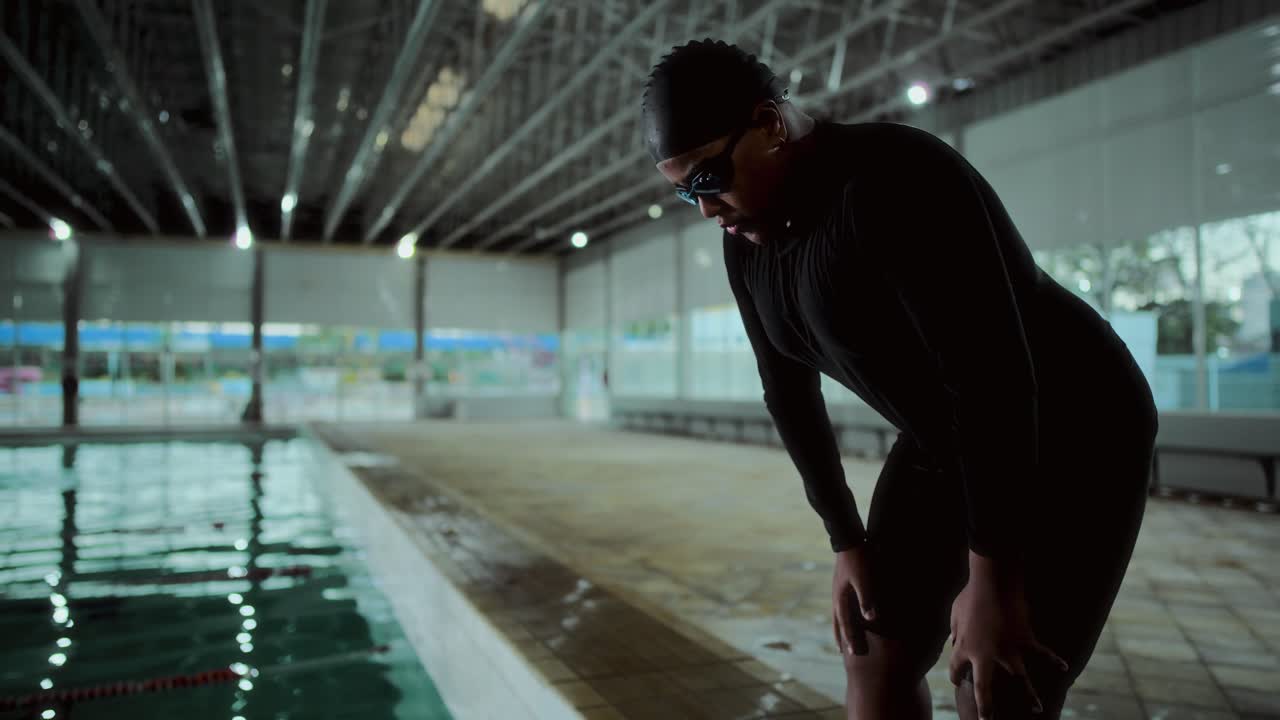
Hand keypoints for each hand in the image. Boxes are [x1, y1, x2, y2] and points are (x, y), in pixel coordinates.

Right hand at [832, 542, 875, 656]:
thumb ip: (866, 599)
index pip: (845, 624)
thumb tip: (870, 618)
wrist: (849, 538)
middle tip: (842, 651)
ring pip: (838, 614)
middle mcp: (837, 596)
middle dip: (841, 637)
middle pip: (838, 622)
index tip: (851, 653)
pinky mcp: (842, 583)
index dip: (849, 639)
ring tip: (841, 636)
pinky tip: (848, 614)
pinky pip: (842, 605)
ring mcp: (838, 589)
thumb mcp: (864, 579)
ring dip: (840, 627)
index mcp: (841, 598)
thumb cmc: (859, 559)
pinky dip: (844, 614)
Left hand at [948, 555, 1067, 717]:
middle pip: (985, 690)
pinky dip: (1054, 660)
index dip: (955, 677)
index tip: (957, 683)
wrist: (992, 584)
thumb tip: (953, 639)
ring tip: (1037, 709)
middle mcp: (985, 656)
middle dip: (986, 708)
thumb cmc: (970, 596)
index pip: (956, 671)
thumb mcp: (955, 614)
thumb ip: (955, 630)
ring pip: (1020, 680)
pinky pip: (1043, 654)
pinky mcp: (1026, 640)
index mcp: (964, 649)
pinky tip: (1064, 668)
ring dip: (1029, 695)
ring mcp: (1008, 651)